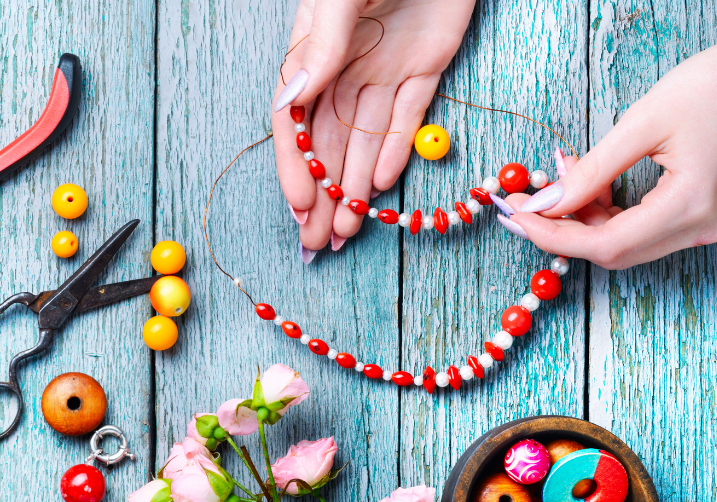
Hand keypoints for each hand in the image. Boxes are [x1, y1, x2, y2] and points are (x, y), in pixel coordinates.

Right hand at [272, 0, 475, 253]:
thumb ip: (321, 42)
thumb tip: (290, 99)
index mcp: (313, 49)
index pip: (295, 121)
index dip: (295, 166)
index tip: (299, 204)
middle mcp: (343, 65)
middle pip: (325, 142)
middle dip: (321, 194)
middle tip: (316, 243)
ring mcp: (383, 67)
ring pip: (363, 140)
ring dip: (353, 187)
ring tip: (347, 233)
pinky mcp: (425, 64)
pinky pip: (406, 118)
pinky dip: (394, 151)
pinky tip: (382, 186)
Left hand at [510, 40, 716, 267]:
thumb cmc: (713, 86)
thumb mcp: (643, 123)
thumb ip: (591, 171)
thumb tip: (544, 203)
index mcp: (691, 205)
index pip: (606, 244)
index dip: (553, 236)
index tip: (515, 217)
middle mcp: (703, 227)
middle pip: (615, 250)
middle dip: (563, 229)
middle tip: (525, 204)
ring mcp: (706, 226)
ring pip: (627, 242)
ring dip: (585, 220)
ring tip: (564, 177)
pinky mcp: (703, 216)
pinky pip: (645, 229)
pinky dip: (610, 213)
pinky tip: (591, 185)